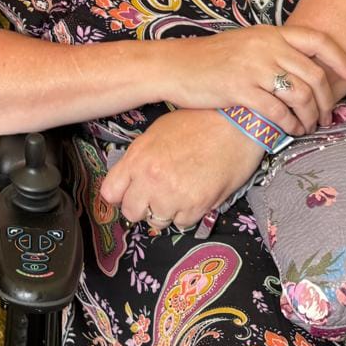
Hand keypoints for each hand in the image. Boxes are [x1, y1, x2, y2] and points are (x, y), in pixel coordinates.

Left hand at [99, 109, 265, 230]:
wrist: (235, 125)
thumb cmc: (197, 122)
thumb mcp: (157, 133)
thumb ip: (139, 158)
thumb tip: (130, 178)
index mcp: (137, 158)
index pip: (110, 193)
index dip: (120, 194)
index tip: (129, 193)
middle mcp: (151, 180)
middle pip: (131, 212)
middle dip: (142, 206)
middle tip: (156, 195)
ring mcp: (173, 196)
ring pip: (156, 222)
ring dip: (166, 211)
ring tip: (180, 192)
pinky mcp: (197, 207)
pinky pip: (182, 223)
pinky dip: (187, 213)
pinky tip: (195, 194)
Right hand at [160, 25, 345, 135]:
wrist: (175, 65)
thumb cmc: (210, 58)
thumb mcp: (246, 43)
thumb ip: (274, 50)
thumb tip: (305, 68)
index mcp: (270, 33)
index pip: (317, 40)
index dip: (340, 58)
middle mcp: (266, 47)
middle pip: (314, 74)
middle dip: (327, 100)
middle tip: (327, 116)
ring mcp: (253, 68)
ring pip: (299, 95)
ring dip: (309, 116)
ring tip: (308, 127)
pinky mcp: (240, 89)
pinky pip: (277, 111)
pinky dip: (289, 124)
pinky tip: (289, 130)